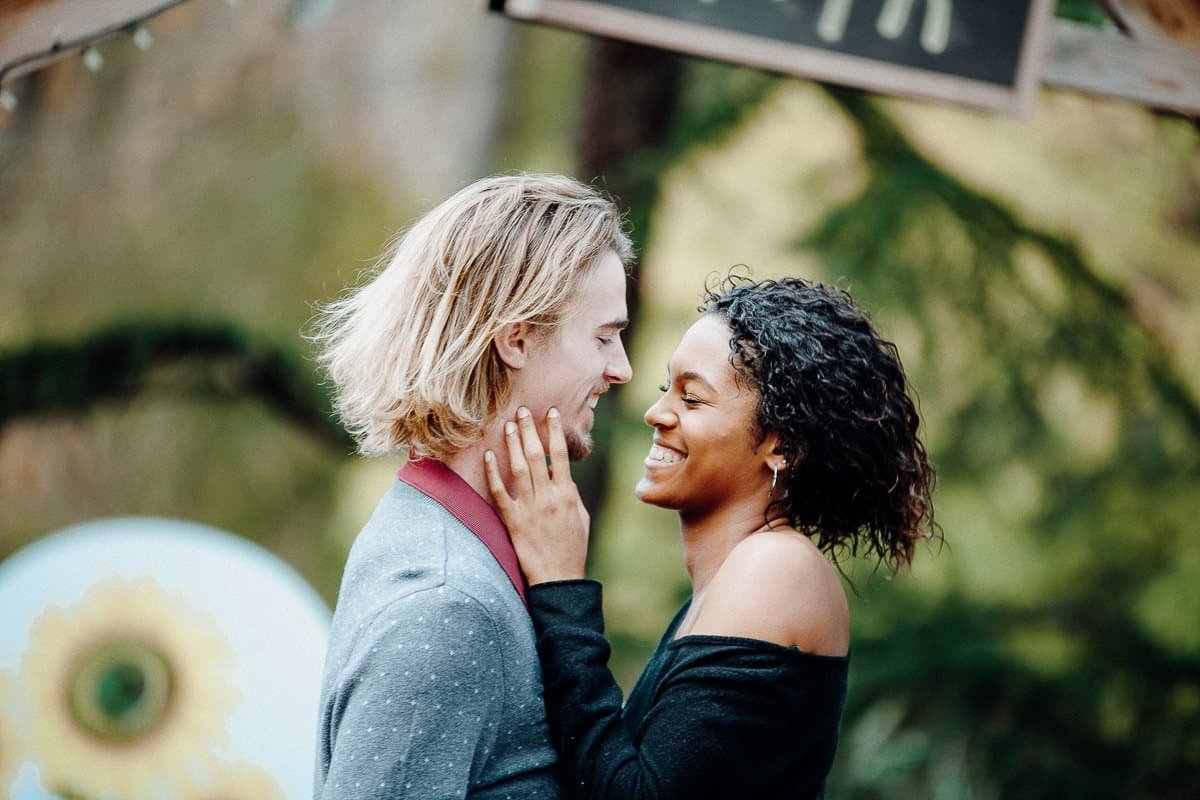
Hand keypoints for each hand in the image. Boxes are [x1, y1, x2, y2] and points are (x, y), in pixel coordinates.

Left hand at [484, 406, 589, 584]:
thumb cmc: (573, 549)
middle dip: (530, 430)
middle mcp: (548, 498)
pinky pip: (500, 492)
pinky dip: (493, 473)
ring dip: (514, 444)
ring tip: (508, 424)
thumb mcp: (581, 517)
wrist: (559, 579)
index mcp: (567, 495)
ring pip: (520, 469)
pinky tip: (489, 455)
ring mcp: (529, 509)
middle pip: (538, 456)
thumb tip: (562, 474)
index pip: (560, 455)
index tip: (551, 412)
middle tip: (523, 410)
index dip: (554, 431)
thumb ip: (571, 493)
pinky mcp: (513, 521)